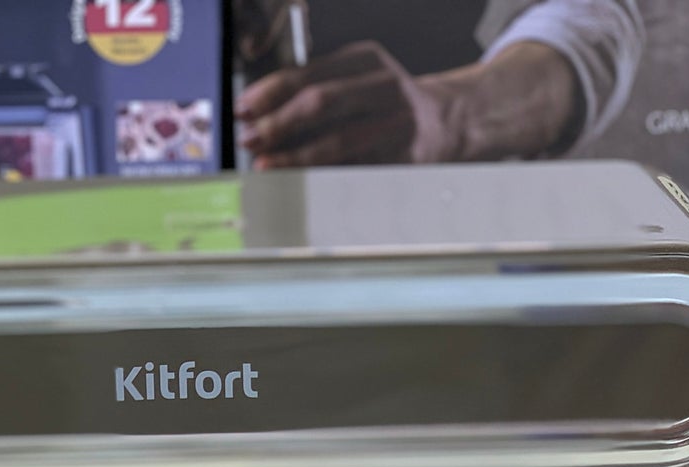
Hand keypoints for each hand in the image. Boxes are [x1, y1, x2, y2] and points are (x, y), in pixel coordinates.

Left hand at [237, 41, 457, 167]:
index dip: (270, 93)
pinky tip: (299, 183)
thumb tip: (258, 116)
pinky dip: (322, 178)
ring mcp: (398, 123)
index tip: (243, 109)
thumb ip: (313, 90)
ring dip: (295, 157)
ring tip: (267, 165)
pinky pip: (354, 171)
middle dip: (280, 124)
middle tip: (251, 140)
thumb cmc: (385, 103)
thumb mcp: (356, 80)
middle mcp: (385, 87)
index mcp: (367, 59)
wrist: (445, 122)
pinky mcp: (404, 158)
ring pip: (338, 142)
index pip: (308, 74)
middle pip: (322, 104)